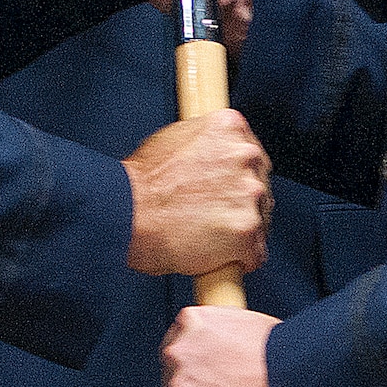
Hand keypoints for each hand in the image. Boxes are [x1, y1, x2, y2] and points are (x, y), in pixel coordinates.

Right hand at [124, 110, 270, 277]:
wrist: (126, 213)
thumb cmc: (142, 183)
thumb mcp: (175, 138)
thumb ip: (208, 144)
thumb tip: (218, 154)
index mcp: (231, 127)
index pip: (253, 156)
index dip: (237, 178)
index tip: (225, 191)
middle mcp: (246, 155)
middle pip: (260, 186)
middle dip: (241, 204)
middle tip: (212, 215)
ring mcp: (249, 193)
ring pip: (260, 219)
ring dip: (240, 231)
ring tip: (207, 236)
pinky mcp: (247, 230)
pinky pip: (256, 253)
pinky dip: (239, 259)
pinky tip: (215, 256)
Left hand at [162, 306, 291, 386]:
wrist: (300, 386)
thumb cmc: (285, 356)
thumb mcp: (247, 325)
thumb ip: (220, 335)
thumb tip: (216, 350)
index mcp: (191, 323)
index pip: (175, 348)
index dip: (192, 366)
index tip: (206, 377)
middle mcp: (179, 356)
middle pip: (173, 381)